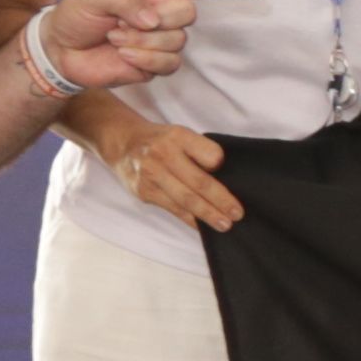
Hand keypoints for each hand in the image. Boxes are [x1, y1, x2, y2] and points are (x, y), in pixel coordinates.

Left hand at [36, 0, 267, 96]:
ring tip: (117, 38)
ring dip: (142, 42)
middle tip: (124, 21)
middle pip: (188, 14)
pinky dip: (142, 60)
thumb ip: (127, 0)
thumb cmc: (79, 14)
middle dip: (158, 19)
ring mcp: (163, 42)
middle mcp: (165, 14)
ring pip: (176, 43)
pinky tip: (123, 55)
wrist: (62, 50)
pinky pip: (165, 65)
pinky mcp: (155, 67)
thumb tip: (154, 19)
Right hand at [94, 114, 241, 231]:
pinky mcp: (144, 191)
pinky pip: (173, 209)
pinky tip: (202, 226)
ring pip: (186, 200)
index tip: (230, 176)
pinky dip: (190, 219)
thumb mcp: (181, 134)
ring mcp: (152, 174)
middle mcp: (164, 155)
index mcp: (179, 136)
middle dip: (221, 201)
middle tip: (237, 214)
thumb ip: (200, 151)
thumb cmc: (160, 141)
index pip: (210, 154)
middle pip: (199, 182)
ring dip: (208, 215)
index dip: (220, 165)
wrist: (122, 143)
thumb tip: (223, 178)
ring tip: (225, 225)